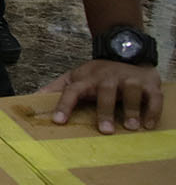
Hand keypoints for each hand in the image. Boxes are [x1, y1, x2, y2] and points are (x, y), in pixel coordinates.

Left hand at [41, 60, 164, 132]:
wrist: (126, 54)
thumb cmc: (97, 74)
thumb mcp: (75, 77)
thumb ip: (56, 88)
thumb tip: (32, 97)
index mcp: (86, 79)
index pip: (71, 91)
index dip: (63, 105)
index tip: (58, 121)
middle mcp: (107, 78)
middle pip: (105, 92)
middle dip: (105, 110)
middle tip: (106, 130)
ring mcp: (128, 79)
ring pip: (130, 91)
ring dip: (131, 109)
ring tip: (130, 127)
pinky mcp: (148, 83)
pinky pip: (152, 96)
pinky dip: (152, 109)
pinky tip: (148, 124)